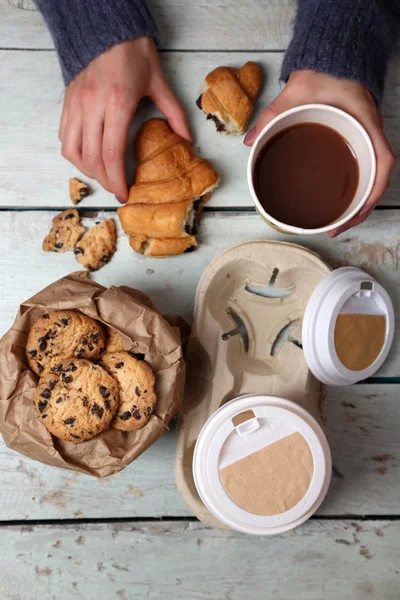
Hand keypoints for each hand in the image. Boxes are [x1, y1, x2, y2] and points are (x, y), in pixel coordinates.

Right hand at [59, 37, 191, 201]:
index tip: (124, 194)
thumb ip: (174, 114)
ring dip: (87, 170)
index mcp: (117, 103)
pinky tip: (88, 157)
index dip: (116, 179)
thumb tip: (186, 141)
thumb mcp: (160, 83)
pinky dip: (74, 153)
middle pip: (92, 158)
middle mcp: (92, 106)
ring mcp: (76, 104)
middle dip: (104, 180)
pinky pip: (64, 136)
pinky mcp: (67, 101)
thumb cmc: (134, 53)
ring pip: (72, 151)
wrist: (108, 27)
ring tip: (103, 176)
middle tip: (117, 189)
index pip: (111, 153)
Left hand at [244, 70, 394, 236]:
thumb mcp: (296, 91)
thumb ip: (272, 114)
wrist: (332, 59)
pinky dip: (355, 188)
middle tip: (338, 227)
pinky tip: (340, 202)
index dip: (374, 189)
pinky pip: (364, 168)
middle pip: (378, 177)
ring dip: (359, 202)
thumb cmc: (322, 73)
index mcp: (364, 120)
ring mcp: (366, 137)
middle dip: (362, 207)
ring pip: (372, 177)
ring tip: (338, 223)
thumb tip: (250, 140)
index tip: (357, 209)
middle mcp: (370, 132)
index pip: (383, 159)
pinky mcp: (358, 140)